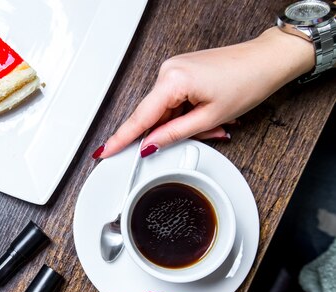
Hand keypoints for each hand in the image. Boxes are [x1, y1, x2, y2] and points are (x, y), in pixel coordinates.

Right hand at [94, 27, 314, 158]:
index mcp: (172, 80)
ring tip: (217, 121)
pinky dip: (188, 112)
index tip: (103, 151)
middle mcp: (168, 71)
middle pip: (154, 115)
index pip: (140, 118)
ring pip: (166, 110)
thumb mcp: (210, 117)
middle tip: (206, 132)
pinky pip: (174, 100)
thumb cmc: (247, 82)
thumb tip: (150, 145)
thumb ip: (174, 134)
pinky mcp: (181, 71)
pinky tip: (209, 113)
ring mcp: (173, 69)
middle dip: (173, 132)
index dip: (121, 139)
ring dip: (185, 122)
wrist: (267, 60)